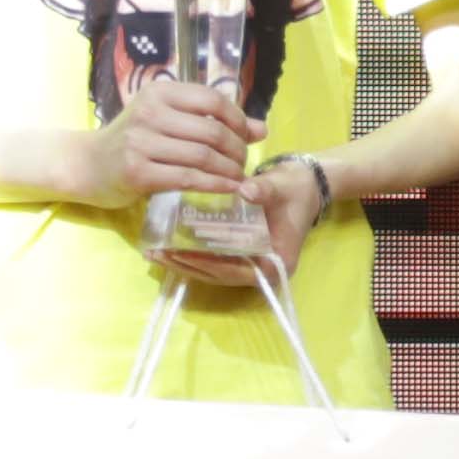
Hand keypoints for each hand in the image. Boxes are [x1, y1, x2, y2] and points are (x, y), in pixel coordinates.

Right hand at [102, 72, 260, 216]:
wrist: (89, 165)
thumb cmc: (134, 141)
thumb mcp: (169, 122)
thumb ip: (213, 121)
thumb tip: (262, 128)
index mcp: (159, 92)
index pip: (212, 99)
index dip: (238, 119)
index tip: (247, 137)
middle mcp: (148, 112)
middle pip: (211, 130)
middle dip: (237, 150)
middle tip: (243, 163)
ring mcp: (140, 142)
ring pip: (202, 156)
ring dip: (229, 170)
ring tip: (238, 178)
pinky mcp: (137, 171)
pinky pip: (188, 178)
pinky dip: (214, 185)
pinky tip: (227, 189)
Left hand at [157, 152, 331, 288]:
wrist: (304, 184)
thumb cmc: (295, 188)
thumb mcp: (281, 187)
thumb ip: (264, 190)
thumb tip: (245, 190)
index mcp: (278, 261)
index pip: (238, 270)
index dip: (210, 263)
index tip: (183, 253)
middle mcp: (263, 270)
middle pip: (220, 274)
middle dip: (188, 264)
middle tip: (157, 253)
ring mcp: (251, 264)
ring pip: (213, 270)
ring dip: (184, 262)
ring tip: (155, 252)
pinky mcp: (240, 255)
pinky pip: (213, 260)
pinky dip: (191, 254)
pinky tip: (167, 246)